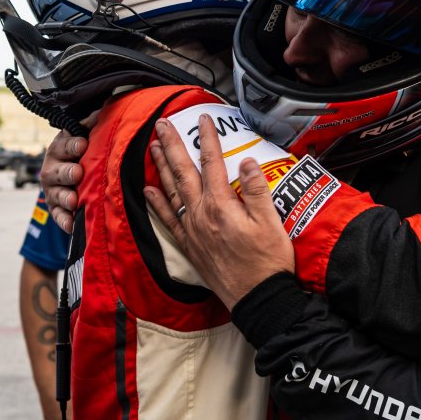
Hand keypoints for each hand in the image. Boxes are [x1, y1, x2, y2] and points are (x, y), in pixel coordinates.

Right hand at [40, 130, 87, 232]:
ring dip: (65, 197)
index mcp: (60, 147)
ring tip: (74, 201)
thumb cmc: (83, 151)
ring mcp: (52, 189)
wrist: (71, 171)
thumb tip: (106, 109)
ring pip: (57, 194)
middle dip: (68, 172)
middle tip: (78, 173)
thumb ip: (93, 123)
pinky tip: (72, 225)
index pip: (64, 145)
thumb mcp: (85, 134)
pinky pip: (58, 216)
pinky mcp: (55, 208)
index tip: (83, 144)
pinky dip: (64, 221)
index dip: (73, 145)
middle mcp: (52, 168)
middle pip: (59, 171)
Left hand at [144, 114, 293, 309]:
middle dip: (172, 145)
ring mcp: (193, 231)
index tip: (203, 119)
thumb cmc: (268, 263)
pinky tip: (149, 192)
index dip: (207, 138)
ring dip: (162, 167)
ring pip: (172, 192)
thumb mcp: (271, 222)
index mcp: (221, 206)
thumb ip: (256, 190)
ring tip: (153, 147)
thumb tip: (246, 162)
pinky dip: (157, 205)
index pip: (212, 163)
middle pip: (183, 172)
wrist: (259, 300)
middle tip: (162, 125)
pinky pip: (168, 221)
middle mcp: (201, 215)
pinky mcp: (191, 247)